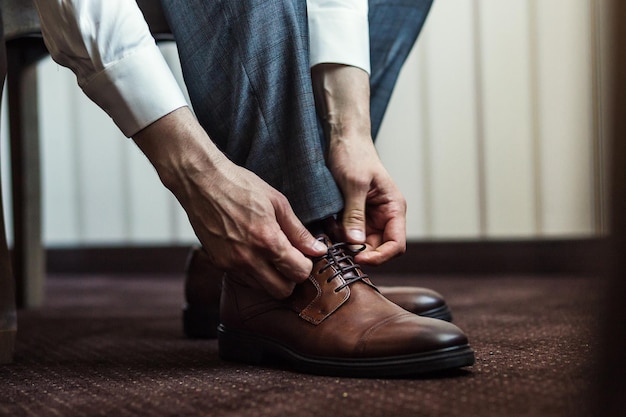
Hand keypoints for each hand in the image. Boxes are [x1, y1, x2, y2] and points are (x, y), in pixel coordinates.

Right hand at [133, 108, 326, 297]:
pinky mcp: (218, 263)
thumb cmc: (240, 186)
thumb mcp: (277, 202)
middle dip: (290, 278)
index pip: (298, 273)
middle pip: (282, 291)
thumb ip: (298, 231)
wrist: (201, 182)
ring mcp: (231, 263)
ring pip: (262, 289)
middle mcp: (248, 257)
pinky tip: (253, 252)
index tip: (304, 255)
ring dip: (271, 277)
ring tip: (270, 255)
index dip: (306, 265)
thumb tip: (318, 250)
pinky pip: (243, 279)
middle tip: (290, 260)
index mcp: (268, 240)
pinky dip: (253, 272)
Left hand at [327, 136, 406, 264]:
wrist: (342, 138)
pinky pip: (348, 234)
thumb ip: (355, 214)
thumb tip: (356, 243)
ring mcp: (369, 217)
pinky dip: (337, 233)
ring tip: (332, 226)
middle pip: (376, 249)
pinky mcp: (354, 215)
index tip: (358, 258)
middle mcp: (384, 216)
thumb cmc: (353, 154)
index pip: (396, 245)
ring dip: (345, 241)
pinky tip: (329, 222)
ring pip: (360, 243)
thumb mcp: (353, 184)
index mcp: (394, 208)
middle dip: (357, 249)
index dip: (380, 257)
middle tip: (337, 243)